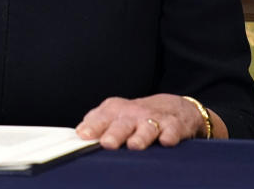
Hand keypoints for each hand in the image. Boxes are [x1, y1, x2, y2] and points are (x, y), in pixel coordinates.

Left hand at [75, 93, 220, 149]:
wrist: (172, 107)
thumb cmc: (136, 116)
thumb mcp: (115, 114)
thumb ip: (96, 123)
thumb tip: (79, 134)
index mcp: (116, 110)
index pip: (102, 117)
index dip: (92, 126)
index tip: (83, 135)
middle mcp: (134, 113)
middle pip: (123, 123)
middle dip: (115, 133)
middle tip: (107, 143)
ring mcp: (154, 119)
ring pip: (147, 128)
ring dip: (140, 137)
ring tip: (134, 145)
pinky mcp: (174, 126)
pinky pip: (172, 130)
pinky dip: (170, 136)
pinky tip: (165, 141)